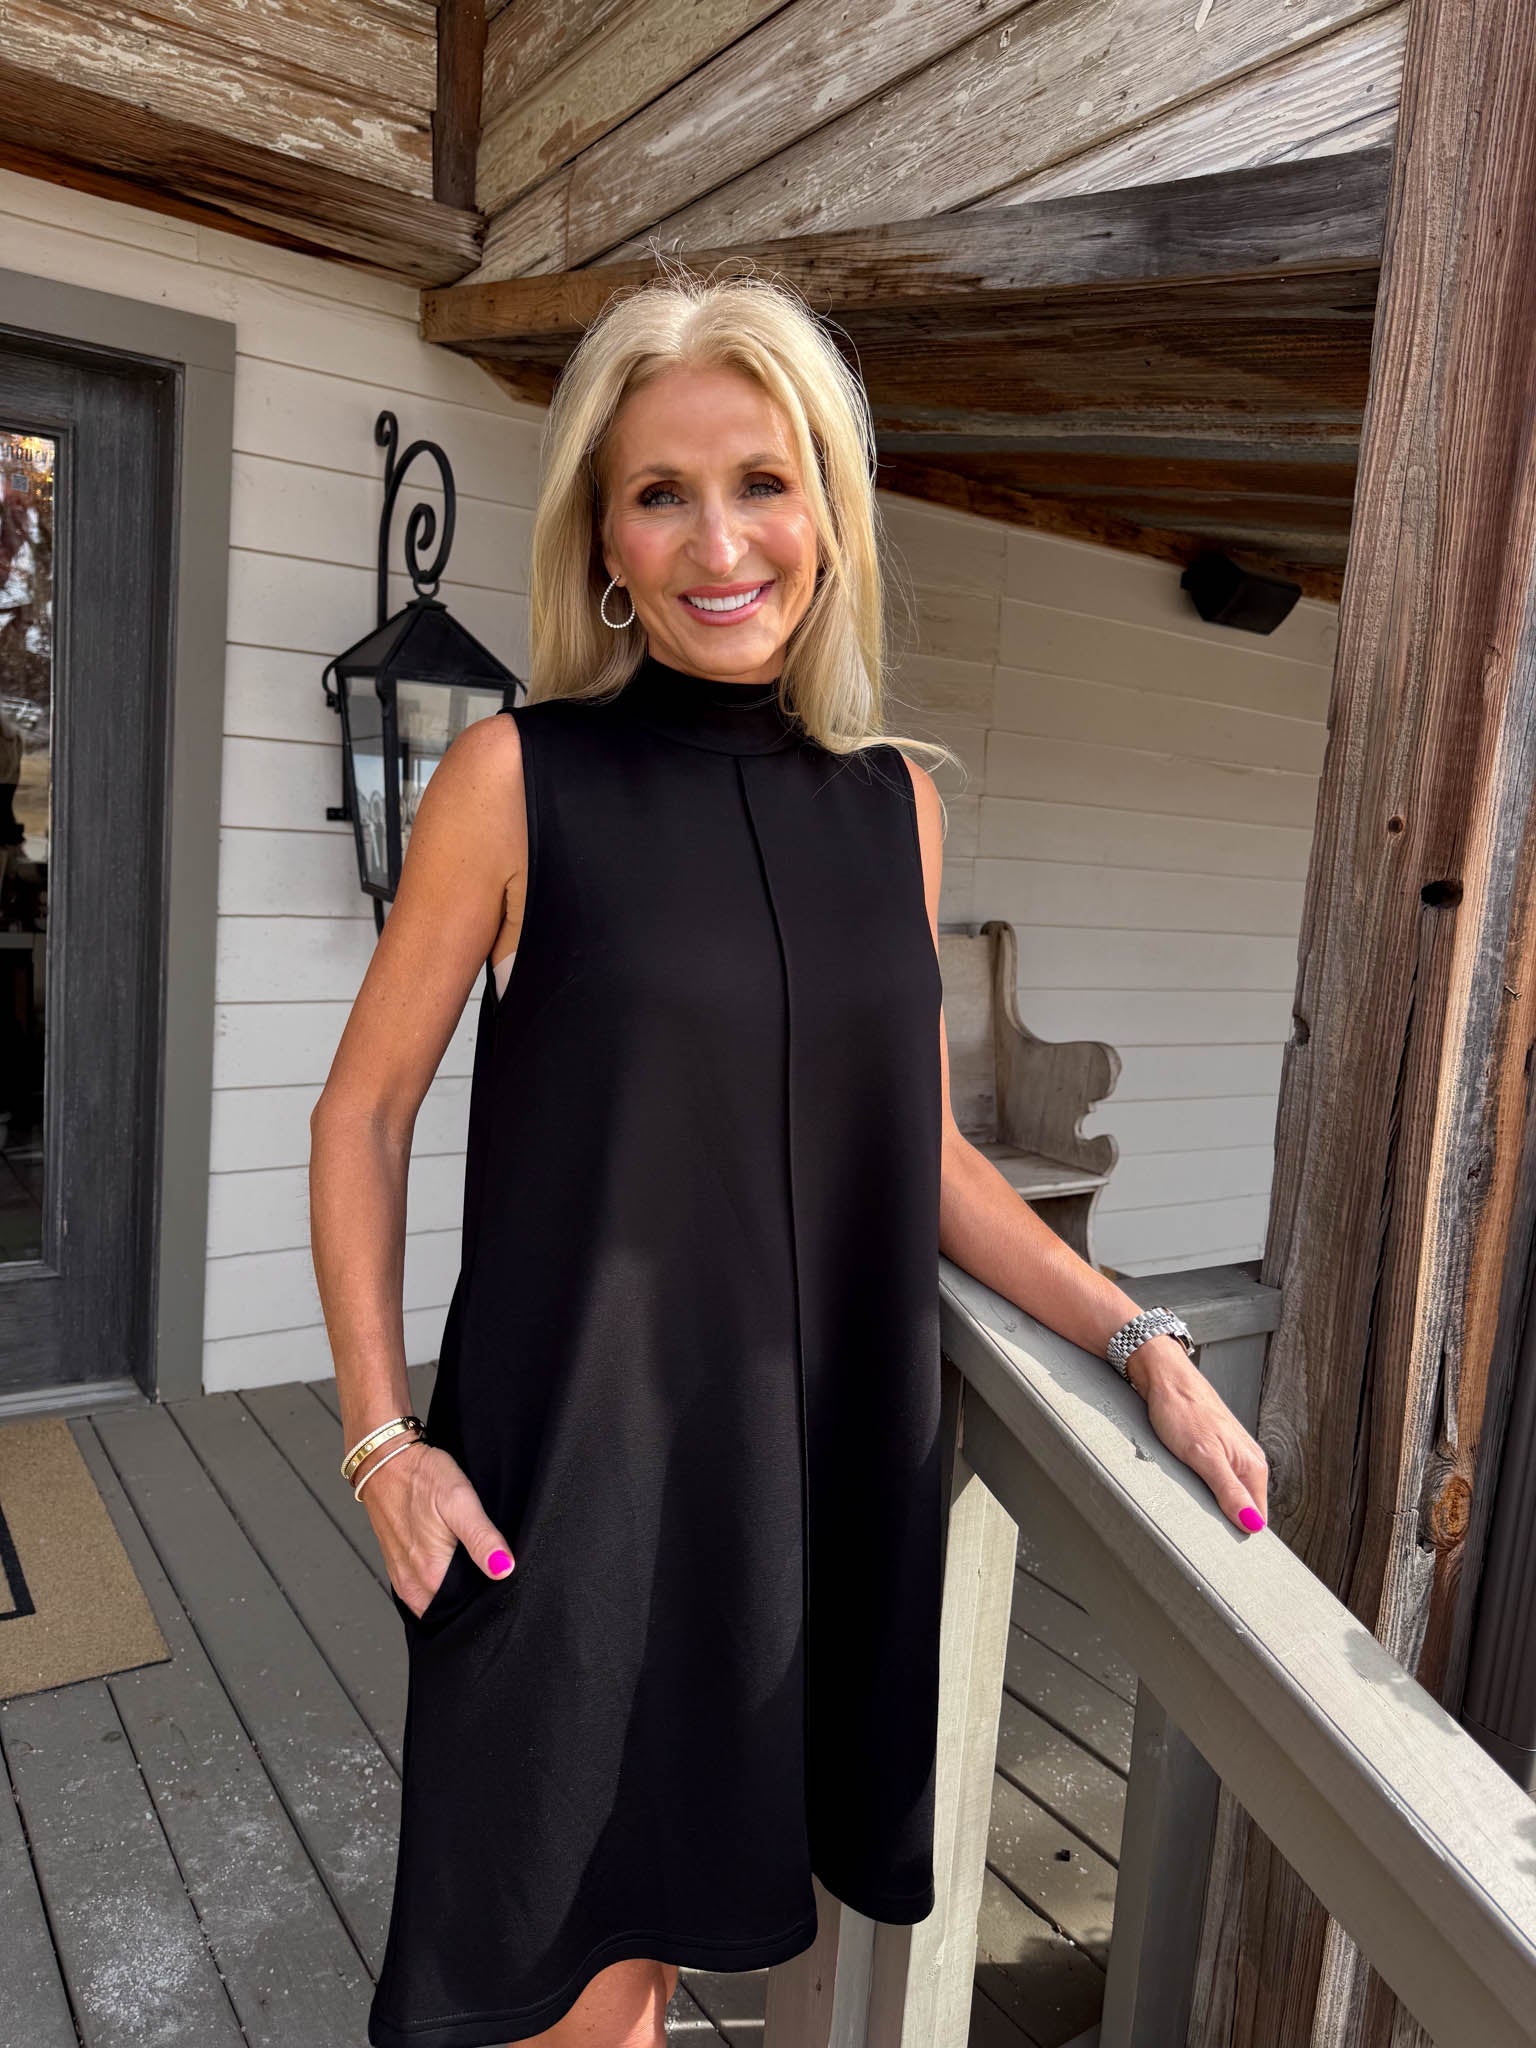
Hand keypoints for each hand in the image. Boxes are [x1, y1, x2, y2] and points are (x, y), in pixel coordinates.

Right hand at [357, 1438, 515, 1616]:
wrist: (384, 1460)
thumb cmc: (420, 1476)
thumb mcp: (459, 1500)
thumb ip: (482, 1538)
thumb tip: (504, 1569)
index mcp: (430, 1575)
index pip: (468, 1608)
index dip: (489, 1598)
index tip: (502, 1579)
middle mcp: (413, 1585)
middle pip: (453, 1608)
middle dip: (474, 1597)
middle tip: (492, 1570)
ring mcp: (402, 1578)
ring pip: (438, 1601)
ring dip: (457, 1591)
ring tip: (474, 1565)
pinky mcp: (397, 1567)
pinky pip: (424, 1589)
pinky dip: (440, 1582)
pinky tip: (454, 1561)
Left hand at [1127, 1338, 1269, 1533]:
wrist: (1163, 1374)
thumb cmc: (1181, 1410)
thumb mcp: (1204, 1456)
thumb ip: (1229, 1490)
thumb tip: (1253, 1525)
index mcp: (1252, 1466)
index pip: (1258, 1518)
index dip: (1241, 1533)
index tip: (1221, 1548)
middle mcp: (1247, 1461)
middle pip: (1246, 1508)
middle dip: (1226, 1523)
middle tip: (1201, 1532)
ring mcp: (1231, 1454)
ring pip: (1230, 1494)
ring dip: (1214, 1507)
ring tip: (1193, 1512)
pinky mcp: (1214, 1448)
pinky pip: (1216, 1480)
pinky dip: (1204, 1490)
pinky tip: (1189, 1490)